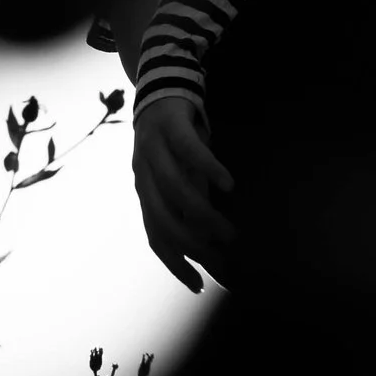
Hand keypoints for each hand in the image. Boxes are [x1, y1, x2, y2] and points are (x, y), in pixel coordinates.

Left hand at [132, 91, 235, 292]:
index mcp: (146, 194)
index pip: (156, 237)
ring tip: (230, 231)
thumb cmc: (176, 144)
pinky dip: (207, 170)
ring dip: (202, 214)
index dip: (175, 263)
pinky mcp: (171, 127)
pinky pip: (188, 152)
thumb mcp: (183, 179)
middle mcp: (145, 175)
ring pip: (175, 189)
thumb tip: (215, 244)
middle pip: (162, 219)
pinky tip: (227, 185)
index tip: (199, 286)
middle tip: (223, 258)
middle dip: (191, 244)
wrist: (161, 89)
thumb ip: (194, 209)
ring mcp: (154, 150)